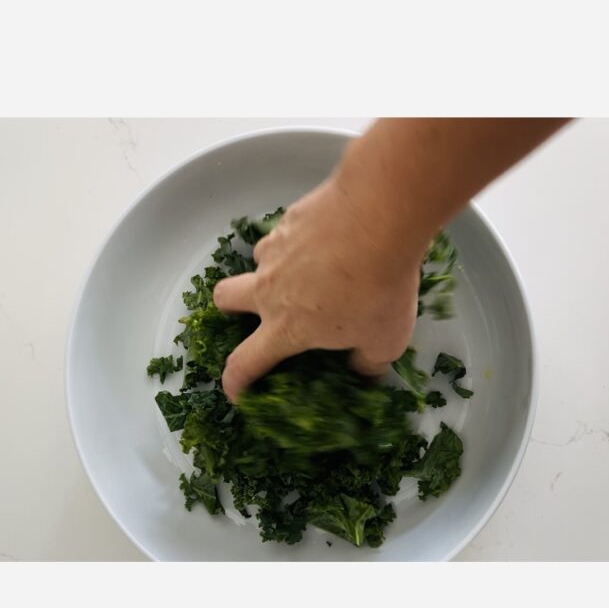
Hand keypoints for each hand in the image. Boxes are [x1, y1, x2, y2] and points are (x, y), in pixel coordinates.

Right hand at [213, 174, 421, 400]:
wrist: (379, 218)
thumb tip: (363, 369)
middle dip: (230, 309)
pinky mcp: (289, 219)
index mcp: (286, 328)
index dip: (235, 381)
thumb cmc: (380, 288)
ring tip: (309, 270)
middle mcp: (269, 289)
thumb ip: (368, 362)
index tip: (236, 389)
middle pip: (223, 299)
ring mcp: (275, 250)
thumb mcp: (385, 341)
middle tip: (255, 310)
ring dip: (272, 271)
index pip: (245, 363)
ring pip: (256, 263)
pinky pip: (283, 235)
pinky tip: (326, 240)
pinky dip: (297, 242)